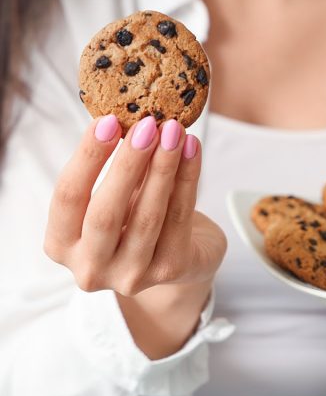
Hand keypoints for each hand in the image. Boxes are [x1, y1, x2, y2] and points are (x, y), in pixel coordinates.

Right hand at [44, 114, 225, 297]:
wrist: (183, 258)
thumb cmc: (140, 220)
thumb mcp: (118, 197)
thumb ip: (117, 170)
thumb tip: (129, 120)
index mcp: (62, 245)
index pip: (67, 197)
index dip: (87, 158)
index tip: (108, 121)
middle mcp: (91, 268)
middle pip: (105, 213)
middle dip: (128, 163)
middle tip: (147, 124)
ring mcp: (131, 276)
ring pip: (147, 217)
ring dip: (163, 167)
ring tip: (175, 131)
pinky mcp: (169, 271)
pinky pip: (179, 217)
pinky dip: (188, 178)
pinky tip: (192, 150)